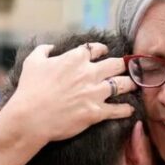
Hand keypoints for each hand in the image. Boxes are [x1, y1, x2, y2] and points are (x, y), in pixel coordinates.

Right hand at [0, 42, 136, 143]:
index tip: (104, 53)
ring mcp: (95, 93)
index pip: (97, 48)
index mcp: (75, 58)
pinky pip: (119, 109)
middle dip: (124, 65)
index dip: (103, 50)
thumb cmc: (29, 89)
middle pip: (117, 64)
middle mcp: (89, 73)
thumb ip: (43, 50)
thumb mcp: (32, 62)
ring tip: (134, 85)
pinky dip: (126, 109)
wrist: (30, 117)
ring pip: (123, 84)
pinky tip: (130, 109)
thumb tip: (51, 46)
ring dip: (130, 84)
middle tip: (128, 67)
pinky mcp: (96, 112)